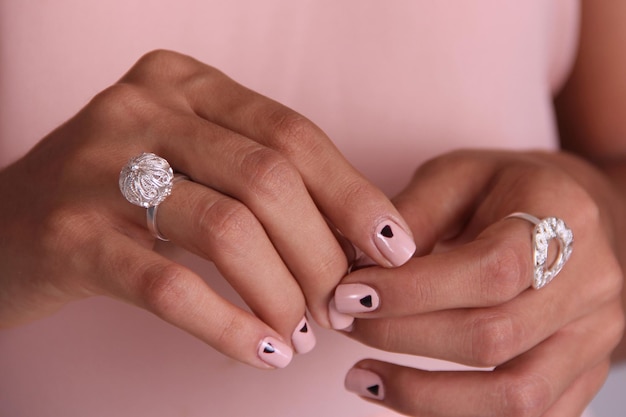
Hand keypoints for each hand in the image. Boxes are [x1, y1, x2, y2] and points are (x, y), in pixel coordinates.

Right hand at [0, 50, 414, 367]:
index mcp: (183, 81)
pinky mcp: (70, 236)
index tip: (391, 248)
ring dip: (282, 294)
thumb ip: (259, 178)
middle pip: (269, 180)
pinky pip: (171, 287)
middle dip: (322, 254)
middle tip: (340, 305)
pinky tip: (261, 354)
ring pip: (227, 230)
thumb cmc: (118, 196)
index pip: (293, 134)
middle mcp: (141, 108)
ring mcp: (99, 166)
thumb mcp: (188, 159)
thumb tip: (355, 241)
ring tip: (300, 335)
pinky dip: (229, 327)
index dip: (352, 194)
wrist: (2, 226)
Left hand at [336, 150, 623, 415]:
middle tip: (348, 324)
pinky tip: (406, 396)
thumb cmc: (508, 188)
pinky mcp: (585, 373)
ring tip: (362, 377)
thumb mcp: (458, 175)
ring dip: (426, 397)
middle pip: (494, 337)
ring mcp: (595, 336)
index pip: (490, 271)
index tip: (350, 295)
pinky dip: (457, 416)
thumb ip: (414, 214)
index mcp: (565, 217)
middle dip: (403, 337)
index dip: (412, 292)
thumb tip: (362, 267)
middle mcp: (592, 284)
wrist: (577, 211)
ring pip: (516, 398)